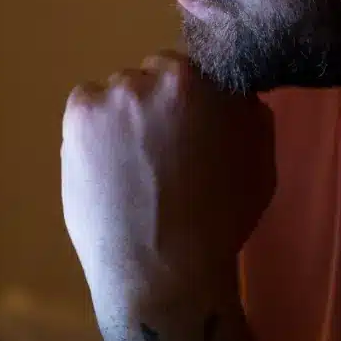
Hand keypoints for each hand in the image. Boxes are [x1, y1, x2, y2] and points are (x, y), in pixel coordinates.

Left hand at [61, 51, 275, 319]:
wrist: (163, 269)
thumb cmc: (221, 222)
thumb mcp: (259, 160)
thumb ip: (247, 113)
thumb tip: (230, 94)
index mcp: (210, 82)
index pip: (194, 71)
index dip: (190, 103)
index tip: (187, 131)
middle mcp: (162, 75)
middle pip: (153, 75)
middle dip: (156, 105)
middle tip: (157, 151)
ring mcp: (117, 93)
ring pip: (118, 91)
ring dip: (122, 117)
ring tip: (127, 167)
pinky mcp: (80, 114)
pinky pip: (86, 105)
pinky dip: (91, 128)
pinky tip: (103, 164)